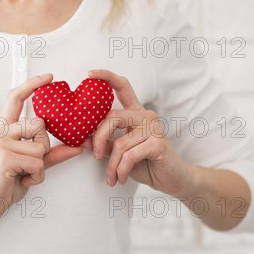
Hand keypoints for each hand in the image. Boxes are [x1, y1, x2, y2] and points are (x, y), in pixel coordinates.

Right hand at [0, 74, 82, 223]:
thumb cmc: (3, 184)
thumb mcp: (31, 166)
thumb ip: (53, 155)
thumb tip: (77, 147)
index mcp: (4, 130)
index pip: (16, 99)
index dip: (33, 85)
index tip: (50, 77)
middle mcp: (0, 132)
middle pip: (40, 125)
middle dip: (43, 147)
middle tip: (30, 164)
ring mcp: (0, 144)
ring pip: (41, 147)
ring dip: (40, 167)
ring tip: (23, 174)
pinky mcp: (4, 157)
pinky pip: (38, 163)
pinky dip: (36, 177)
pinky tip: (21, 181)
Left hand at [87, 69, 192, 195]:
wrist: (172, 179)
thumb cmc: (146, 164)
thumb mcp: (120, 153)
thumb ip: (104, 143)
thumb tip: (82, 138)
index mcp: (135, 113)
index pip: (123, 87)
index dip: (107, 77)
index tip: (90, 74)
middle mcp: (146, 116)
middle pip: (113, 117)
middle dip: (99, 138)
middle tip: (95, 156)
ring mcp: (154, 128)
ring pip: (119, 144)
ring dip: (111, 165)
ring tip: (112, 177)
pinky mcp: (158, 143)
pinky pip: (129, 155)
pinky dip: (121, 170)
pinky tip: (122, 177)